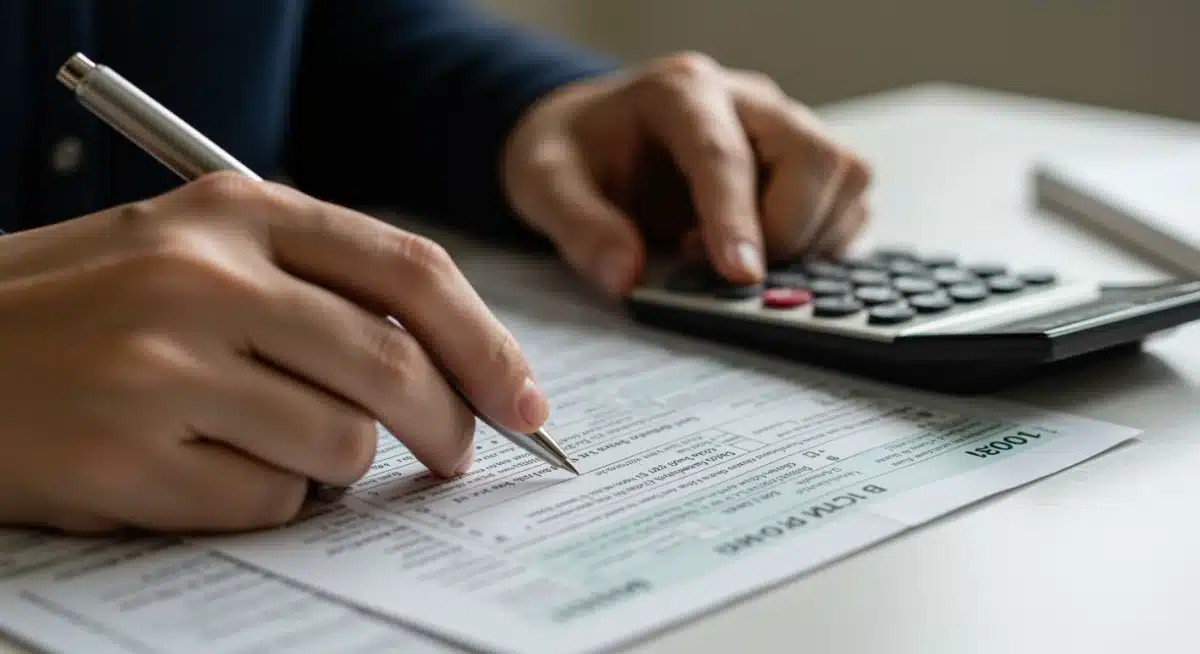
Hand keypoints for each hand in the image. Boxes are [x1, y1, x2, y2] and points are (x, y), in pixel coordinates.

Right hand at [0, 173, 547, 533]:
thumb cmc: (88, 308)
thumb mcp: (197, 252)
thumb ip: (316, 288)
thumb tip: (453, 364)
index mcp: (236, 210)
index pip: (409, 271)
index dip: (486, 342)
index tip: (525, 399)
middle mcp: (204, 277)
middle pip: (395, 369)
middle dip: (449, 427)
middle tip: (452, 454)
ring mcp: (162, 364)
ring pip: (342, 446)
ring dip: (335, 467)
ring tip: (275, 447)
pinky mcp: (128, 455)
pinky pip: (269, 501)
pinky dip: (265, 501)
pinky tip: (208, 472)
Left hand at [503, 52, 871, 295]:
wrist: (592, 137)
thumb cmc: (576, 153)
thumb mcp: (545, 184)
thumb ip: (579, 228)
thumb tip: (625, 278)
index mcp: (681, 91)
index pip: (725, 154)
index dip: (737, 220)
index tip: (739, 277)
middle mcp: (746, 100)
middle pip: (814, 156)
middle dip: (786, 231)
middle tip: (727, 272)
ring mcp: (782, 127)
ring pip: (845, 177)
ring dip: (809, 239)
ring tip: (735, 259)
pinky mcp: (802, 162)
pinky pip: (847, 202)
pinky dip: (821, 242)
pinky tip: (766, 255)